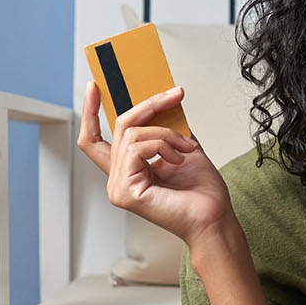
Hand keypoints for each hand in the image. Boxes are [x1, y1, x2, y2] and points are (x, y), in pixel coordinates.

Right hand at [77, 80, 236, 249]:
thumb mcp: (182, 147)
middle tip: (174, 94)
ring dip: (165, 133)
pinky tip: (178, 158)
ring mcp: (118, 188)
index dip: (90, 112)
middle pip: (119, 128)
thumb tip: (162, 100)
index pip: (95, 140)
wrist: (215, 217)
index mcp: (128, 171)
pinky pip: (137, 148)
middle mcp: (118, 180)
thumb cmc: (203, 192)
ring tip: (186, 148)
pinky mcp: (125, 192)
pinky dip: (162, 145)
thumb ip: (166, 127)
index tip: (94, 87)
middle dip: (148, 105)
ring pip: (131, 135)